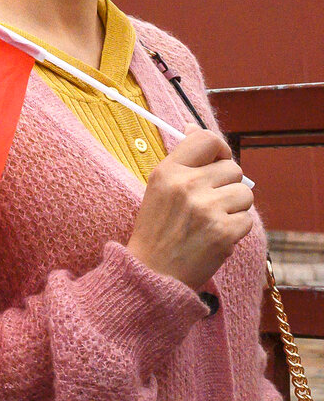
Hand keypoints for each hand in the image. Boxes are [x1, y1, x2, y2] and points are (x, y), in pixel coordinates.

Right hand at [125, 130, 254, 290]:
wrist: (152, 273)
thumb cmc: (157, 229)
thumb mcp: (158, 187)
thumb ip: (182, 160)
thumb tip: (194, 127)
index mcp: (168, 171)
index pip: (206, 139)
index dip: (220, 148)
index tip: (218, 160)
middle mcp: (187, 185)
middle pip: (233, 168)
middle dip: (228, 184)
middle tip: (211, 202)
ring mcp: (207, 208)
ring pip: (244, 194)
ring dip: (235, 207)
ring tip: (213, 220)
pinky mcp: (224, 231)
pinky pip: (248, 219)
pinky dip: (236, 229)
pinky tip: (216, 236)